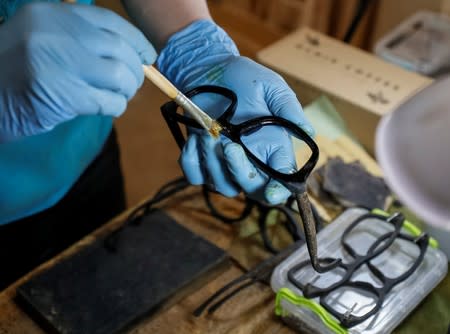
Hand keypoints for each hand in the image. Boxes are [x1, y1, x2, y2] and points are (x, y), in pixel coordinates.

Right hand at [0, 2, 155, 141]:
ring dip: (127, 90)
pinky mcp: (64, 95)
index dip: (136, 40)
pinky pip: (108, 101)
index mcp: (52, 14)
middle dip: (135, 70)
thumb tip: (129, 55)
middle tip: (131, 83)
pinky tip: (108, 107)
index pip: (109, 21)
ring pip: (119, 75)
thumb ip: (79, 40)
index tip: (147, 56)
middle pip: (119, 49)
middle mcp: (57, 33)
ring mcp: (60, 63)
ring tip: (119, 96)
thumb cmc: (14, 71)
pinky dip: (116, 106)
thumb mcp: (42, 39)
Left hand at [157, 20, 313, 203]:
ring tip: (208, 133)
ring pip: (222, 186)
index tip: (272, 192)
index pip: (282, 179)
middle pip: (252, 189)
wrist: (208, 70)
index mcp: (273, 147)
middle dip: (239, 172)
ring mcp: (225, 163)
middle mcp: (251, 159)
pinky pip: (195, 175)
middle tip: (228, 146)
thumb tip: (310, 133)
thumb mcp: (271, 87)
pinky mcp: (201, 159)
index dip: (279, 191)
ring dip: (213, 164)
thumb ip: (289, 108)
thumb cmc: (242, 77)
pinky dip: (192, 161)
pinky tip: (195, 139)